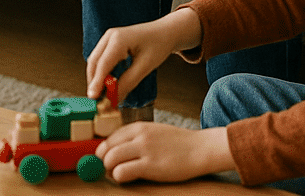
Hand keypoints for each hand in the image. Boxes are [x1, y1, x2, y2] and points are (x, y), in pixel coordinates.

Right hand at [85, 8, 201, 104]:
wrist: (165, 32)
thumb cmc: (158, 45)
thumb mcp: (146, 66)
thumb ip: (129, 82)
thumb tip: (114, 98)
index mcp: (119, 39)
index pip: (103, 63)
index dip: (96, 82)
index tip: (93, 97)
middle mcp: (110, 36)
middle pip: (94, 62)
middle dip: (94, 82)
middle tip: (97, 101)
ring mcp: (108, 38)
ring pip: (95, 61)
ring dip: (97, 78)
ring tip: (102, 95)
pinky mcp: (109, 43)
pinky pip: (101, 59)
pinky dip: (101, 73)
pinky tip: (107, 84)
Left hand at [96, 122, 235, 182]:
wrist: (200, 148)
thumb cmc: (178, 143)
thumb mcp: (153, 132)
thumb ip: (135, 138)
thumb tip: (115, 150)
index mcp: (138, 126)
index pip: (108, 138)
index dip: (105, 152)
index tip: (108, 160)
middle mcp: (138, 136)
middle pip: (105, 149)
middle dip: (104, 162)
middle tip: (112, 170)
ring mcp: (144, 150)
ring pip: (110, 160)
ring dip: (111, 170)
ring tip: (120, 174)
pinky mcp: (150, 165)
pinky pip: (122, 172)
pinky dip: (120, 177)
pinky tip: (129, 178)